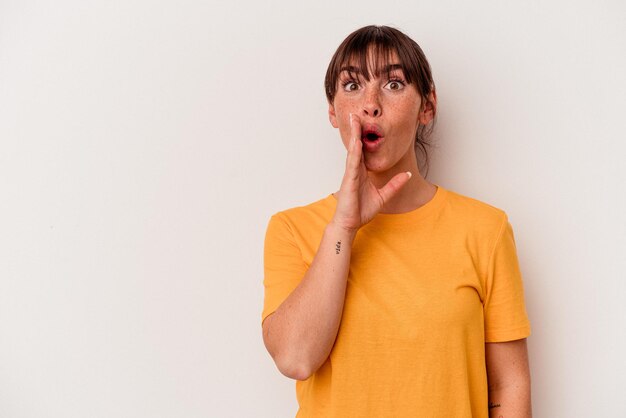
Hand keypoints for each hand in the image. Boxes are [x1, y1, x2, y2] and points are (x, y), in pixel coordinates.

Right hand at [331, 113, 411, 232]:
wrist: (350, 224)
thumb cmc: (360, 211)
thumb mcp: (384, 196)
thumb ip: (395, 185)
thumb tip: (407, 175)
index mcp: (361, 172)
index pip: (363, 150)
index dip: (364, 136)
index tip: (366, 123)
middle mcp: (354, 170)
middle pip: (356, 145)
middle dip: (356, 129)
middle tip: (356, 113)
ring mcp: (350, 174)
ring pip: (353, 150)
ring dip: (354, 134)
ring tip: (354, 119)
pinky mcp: (348, 180)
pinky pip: (352, 163)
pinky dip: (355, 151)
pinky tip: (357, 141)